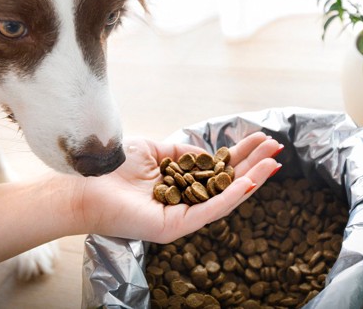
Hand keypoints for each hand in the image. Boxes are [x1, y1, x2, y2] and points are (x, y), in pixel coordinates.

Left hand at [73, 132, 281, 242]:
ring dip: (252, 179)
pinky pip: (211, 209)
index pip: (219, 169)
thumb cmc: (113, 168)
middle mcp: (186, 201)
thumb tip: (207, 151)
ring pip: (226, 197)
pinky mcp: (176, 225)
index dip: (241, 154)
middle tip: (277, 147)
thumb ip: (182, 152)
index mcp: (182, 184)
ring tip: (273, 162)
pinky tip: (251, 181)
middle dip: (254, 164)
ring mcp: (183, 215)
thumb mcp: (154, 150)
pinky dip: (233, 195)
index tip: (260, 138)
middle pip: (228, 182)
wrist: (85, 185)